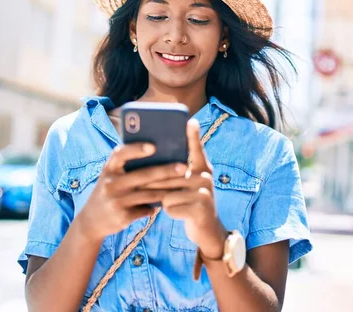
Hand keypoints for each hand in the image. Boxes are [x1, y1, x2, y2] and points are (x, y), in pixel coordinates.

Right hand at [76, 143, 187, 241]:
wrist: (91, 221)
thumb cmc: (109, 191)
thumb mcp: (111, 176)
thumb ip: (126, 166)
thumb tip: (157, 152)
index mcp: (108, 169)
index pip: (120, 154)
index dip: (136, 149)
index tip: (153, 146)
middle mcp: (111, 184)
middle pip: (143, 175)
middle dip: (166, 171)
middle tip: (184, 167)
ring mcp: (116, 201)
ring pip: (149, 194)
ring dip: (168, 190)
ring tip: (184, 185)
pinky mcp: (122, 216)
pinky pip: (146, 209)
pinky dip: (158, 206)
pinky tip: (170, 202)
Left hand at [142, 119, 227, 258]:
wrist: (207, 231)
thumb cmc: (190, 203)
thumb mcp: (188, 186)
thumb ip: (179, 173)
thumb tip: (154, 162)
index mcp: (203, 169)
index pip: (196, 149)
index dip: (192, 135)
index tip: (190, 121)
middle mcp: (205, 178)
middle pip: (171, 174)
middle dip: (156, 182)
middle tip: (144, 186)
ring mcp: (204, 193)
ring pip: (168, 191)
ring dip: (163, 199)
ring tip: (172, 202)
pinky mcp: (200, 208)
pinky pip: (170, 206)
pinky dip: (169, 212)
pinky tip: (178, 213)